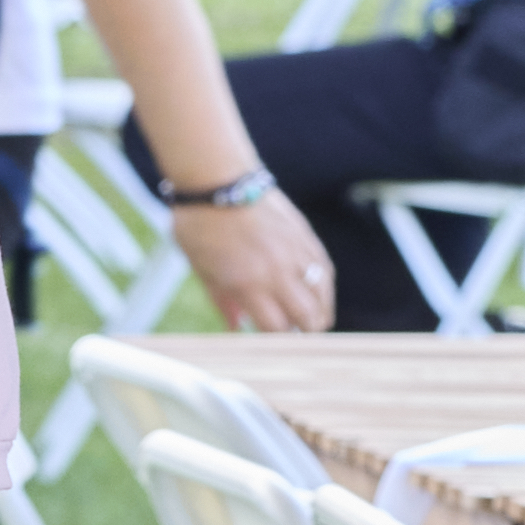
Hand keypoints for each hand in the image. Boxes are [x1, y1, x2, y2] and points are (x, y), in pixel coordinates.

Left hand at [169, 194, 334, 332]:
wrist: (217, 179)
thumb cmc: (200, 224)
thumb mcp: (201, 268)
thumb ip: (223, 300)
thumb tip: (237, 327)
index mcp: (247, 283)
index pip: (276, 328)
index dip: (278, 342)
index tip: (274, 345)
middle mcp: (275, 271)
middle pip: (307, 316)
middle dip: (304, 332)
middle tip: (297, 337)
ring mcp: (294, 252)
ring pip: (322, 294)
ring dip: (320, 312)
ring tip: (314, 322)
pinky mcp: (304, 235)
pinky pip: (324, 269)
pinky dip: (324, 287)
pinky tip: (319, 295)